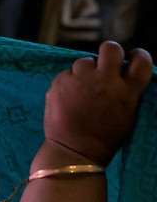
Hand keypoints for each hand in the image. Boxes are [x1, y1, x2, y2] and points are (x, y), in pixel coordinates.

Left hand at [44, 41, 152, 164]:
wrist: (73, 152)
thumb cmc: (103, 138)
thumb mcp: (128, 116)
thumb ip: (129, 92)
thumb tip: (125, 75)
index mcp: (127, 92)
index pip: (142, 60)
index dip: (138, 56)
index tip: (133, 57)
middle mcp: (105, 82)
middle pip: (111, 49)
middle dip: (109, 53)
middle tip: (104, 65)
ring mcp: (80, 82)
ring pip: (84, 61)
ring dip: (84, 71)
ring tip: (81, 88)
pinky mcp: (59, 84)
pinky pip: (66, 74)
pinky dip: (67, 82)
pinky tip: (67, 97)